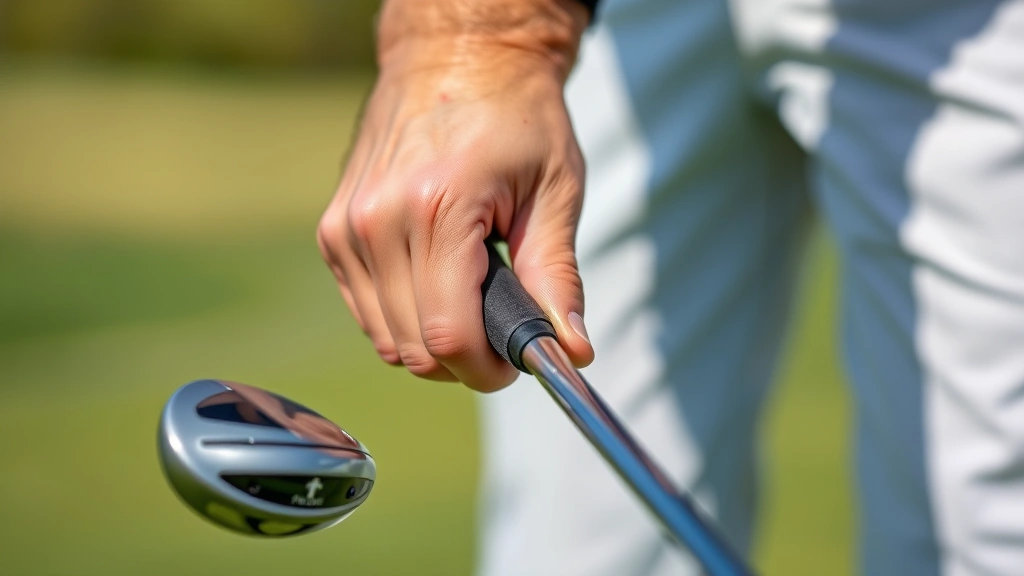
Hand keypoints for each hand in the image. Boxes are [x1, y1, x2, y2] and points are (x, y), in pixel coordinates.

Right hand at [317, 0, 593, 391]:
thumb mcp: (555, 190)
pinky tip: (436, 282)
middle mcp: (378, 220)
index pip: (447, 336)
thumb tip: (571, 351)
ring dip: (432, 342)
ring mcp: (346, 227)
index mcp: (437, 207)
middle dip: (464, 361)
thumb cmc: (515, 117)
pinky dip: (403, 318)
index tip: (514, 364)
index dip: (486, 370)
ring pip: (385, 339)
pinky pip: (366, 310)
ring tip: (472, 299)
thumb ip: (558, 277)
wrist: (455, 55)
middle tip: (502, 334)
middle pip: (412, 348)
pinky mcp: (333, 231)